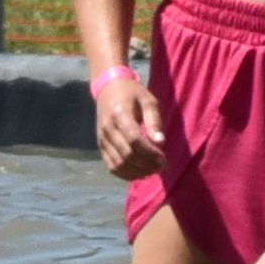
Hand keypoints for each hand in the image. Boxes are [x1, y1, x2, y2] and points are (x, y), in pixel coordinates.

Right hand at [88, 55, 163, 179]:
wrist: (109, 89)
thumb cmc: (132, 93)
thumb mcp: (148, 100)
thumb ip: (154, 120)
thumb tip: (160, 142)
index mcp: (119, 114)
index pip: (134, 140)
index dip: (150, 153)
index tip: (164, 158)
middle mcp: (107, 128)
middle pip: (127, 154)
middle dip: (146, 164)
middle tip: (162, 166)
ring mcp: (102, 139)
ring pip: (118, 164)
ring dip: (137, 172)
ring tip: (152, 170)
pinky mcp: (101, 146)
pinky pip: (112, 166)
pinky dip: (126, 174)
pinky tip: (140, 172)